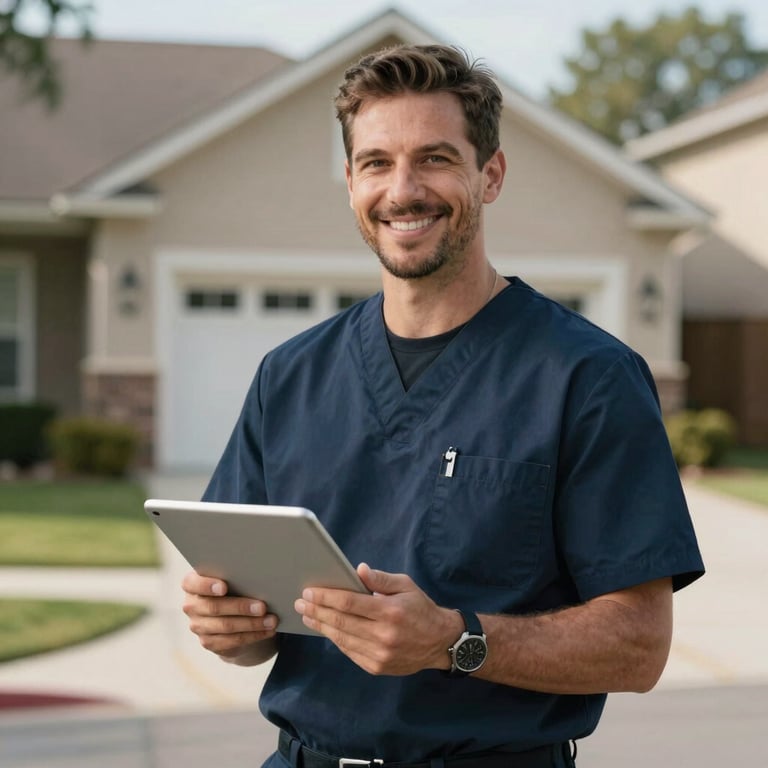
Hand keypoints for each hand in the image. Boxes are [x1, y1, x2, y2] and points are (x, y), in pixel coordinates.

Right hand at [181, 571, 278, 664]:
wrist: (229, 613)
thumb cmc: (233, 586)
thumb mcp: (231, 578)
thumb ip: (236, 575)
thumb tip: (259, 575)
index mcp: (192, 584)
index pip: (192, 583)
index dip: (207, 585)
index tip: (224, 587)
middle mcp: (191, 605)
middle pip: (214, 607)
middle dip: (241, 607)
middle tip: (263, 607)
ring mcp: (198, 626)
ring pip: (226, 626)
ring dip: (252, 624)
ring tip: (271, 620)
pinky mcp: (209, 642)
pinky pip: (232, 640)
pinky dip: (253, 635)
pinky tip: (267, 631)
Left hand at [294, 563, 462, 675]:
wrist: (440, 643)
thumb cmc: (421, 608)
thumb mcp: (406, 585)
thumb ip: (381, 578)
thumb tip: (358, 570)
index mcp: (390, 611)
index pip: (349, 603)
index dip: (326, 597)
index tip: (309, 591)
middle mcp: (383, 635)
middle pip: (340, 622)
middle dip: (317, 610)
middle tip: (301, 602)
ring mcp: (379, 654)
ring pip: (341, 638)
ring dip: (321, 626)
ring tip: (307, 615)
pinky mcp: (377, 667)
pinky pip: (349, 651)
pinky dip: (335, 639)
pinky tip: (325, 629)